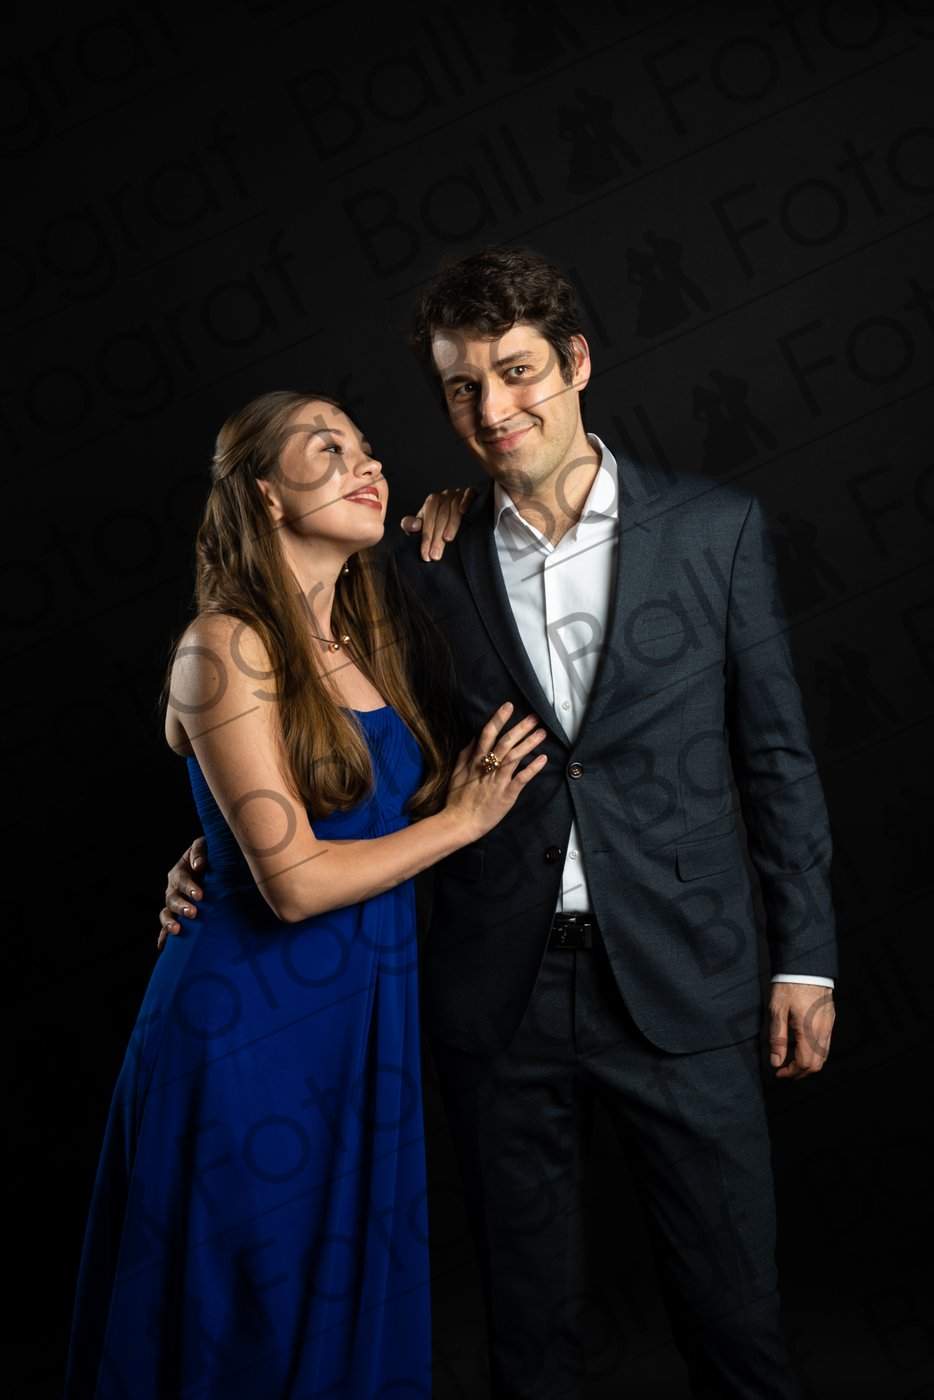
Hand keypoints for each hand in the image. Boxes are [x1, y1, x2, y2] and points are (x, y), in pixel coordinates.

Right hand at [157, 837, 207, 950]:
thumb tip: (198, 866)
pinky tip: (163, 946)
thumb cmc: (209, 855)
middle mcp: (173, 889)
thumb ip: (200, 852)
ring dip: (169, 922)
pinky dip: (163, 936)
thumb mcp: (204, 846)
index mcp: (179, 872)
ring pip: (166, 913)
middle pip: (172, 899)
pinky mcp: (177, 915)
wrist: (212, 867)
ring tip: (177, 930)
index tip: (200, 895)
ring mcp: (173, 904)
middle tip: (193, 913)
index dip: (189, 887)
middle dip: (181, 906)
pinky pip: (166, 927)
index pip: (181, 880)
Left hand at [400, 486, 475, 560]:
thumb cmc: (437, 522)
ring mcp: (458, 494)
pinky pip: (468, 494)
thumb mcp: (421, 525)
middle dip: (437, 537)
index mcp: (432, 502)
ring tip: (447, 540)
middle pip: (441, 516)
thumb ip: (409, 525)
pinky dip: (465, 502)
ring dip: (451, 523)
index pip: (428, 519)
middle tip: (435, 555)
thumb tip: (414, 525)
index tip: (426, 555)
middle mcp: (445, 496)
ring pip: (454, 507)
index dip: (426, 537)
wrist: (456, 513)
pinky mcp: (471, 493)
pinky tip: (464, 512)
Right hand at [443, 701, 547, 842]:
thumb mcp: (457, 773)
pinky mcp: (507, 794)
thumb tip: (474, 738)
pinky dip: (532, 768)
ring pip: (515, 757)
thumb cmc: (457, 798)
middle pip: (505, 743)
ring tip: (542, 733)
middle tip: (534, 717)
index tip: (509, 706)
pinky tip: (543, 758)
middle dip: (520, 728)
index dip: (498, 719)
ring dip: (529, 743)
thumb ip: (466, 754)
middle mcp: (487, 768)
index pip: (487, 735)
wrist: (459, 822)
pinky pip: (521, 778)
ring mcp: (498, 781)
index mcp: (474, 761)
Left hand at [769, 983, 834, 1079]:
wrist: (807, 965)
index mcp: (809, 1031)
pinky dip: (815, 1052)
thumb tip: (776, 1061)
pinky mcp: (830, 1019)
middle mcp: (823, 1031)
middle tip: (784, 1071)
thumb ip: (778, 1038)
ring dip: (808, 1064)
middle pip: (817, 1064)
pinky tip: (802, 1047)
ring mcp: (829, 1025)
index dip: (791, 1073)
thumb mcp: (777, 1010)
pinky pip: (826, 1044)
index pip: (804, 1064)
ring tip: (791, 1062)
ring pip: (824, 1055)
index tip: (778, 1073)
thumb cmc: (790, 985)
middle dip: (800, 1072)